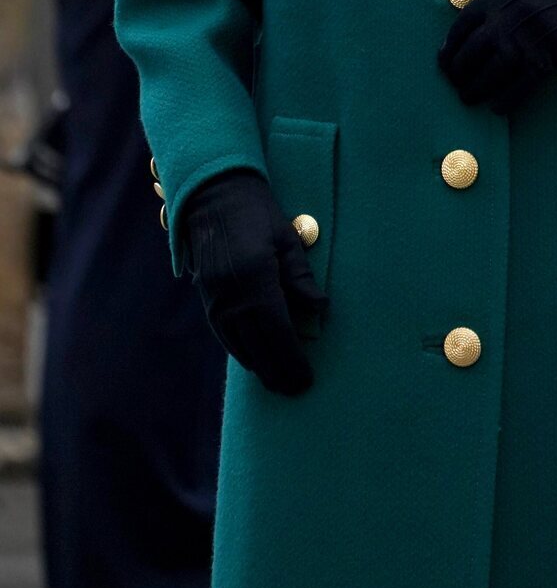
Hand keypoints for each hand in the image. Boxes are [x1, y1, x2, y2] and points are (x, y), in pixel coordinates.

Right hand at [181, 168, 329, 395]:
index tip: (306, 379)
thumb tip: (319, 311)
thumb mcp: (287, 240)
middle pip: (258, 348)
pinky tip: (254, 358)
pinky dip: (241, 351)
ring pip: (239, 347)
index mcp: (257, 282)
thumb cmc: (258, 214)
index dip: (293, 360)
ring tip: (278, 381)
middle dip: (277, 373)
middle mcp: (232, 297)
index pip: (279, 334)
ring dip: (259, 367)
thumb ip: (302, 279)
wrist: (214, 196)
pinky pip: (224, 336)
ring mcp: (216, 300)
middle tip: (295, 390)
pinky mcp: (207, 299)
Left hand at [438, 0, 556, 112]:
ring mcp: (529, 36)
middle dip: (459, 72)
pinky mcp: (550, 56)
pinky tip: (498, 108)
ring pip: (490, 72)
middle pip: (472, 50)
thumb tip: (488, 22)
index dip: (450, 44)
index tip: (445, 58)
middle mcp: (511, 13)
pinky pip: (518, 86)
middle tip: (456, 85)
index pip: (464, 21)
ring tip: (470, 99)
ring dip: (476, 90)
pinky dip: (505, 100)